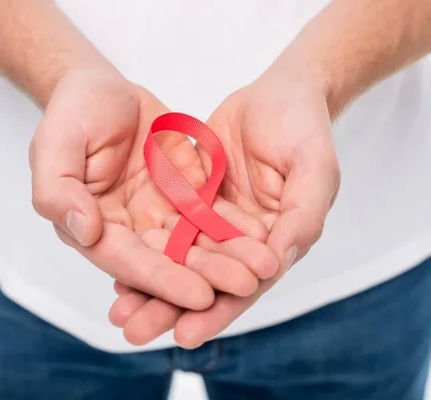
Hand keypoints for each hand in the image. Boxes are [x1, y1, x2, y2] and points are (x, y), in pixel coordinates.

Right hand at [29, 70, 278, 311]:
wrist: (101, 87)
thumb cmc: (71, 112)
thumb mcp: (54, 144)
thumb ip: (58, 190)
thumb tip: (84, 231)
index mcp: (93, 226)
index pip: (128, 261)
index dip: (162, 280)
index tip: (199, 296)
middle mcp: (128, 228)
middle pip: (168, 259)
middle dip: (206, 275)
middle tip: (245, 286)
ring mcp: (157, 212)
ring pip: (194, 241)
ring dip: (227, 256)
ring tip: (263, 266)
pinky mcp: (182, 192)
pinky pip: (209, 211)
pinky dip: (233, 224)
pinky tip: (261, 233)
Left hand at [110, 67, 340, 347]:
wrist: (279, 92)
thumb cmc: (304, 129)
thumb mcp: (313, 170)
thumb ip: (301, 217)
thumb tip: (275, 266)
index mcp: (276, 244)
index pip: (245, 286)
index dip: (217, 311)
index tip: (185, 335)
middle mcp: (243, 241)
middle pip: (205, 281)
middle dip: (170, 308)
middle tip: (134, 333)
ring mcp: (216, 220)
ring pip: (180, 260)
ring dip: (151, 286)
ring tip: (118, 311)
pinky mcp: (194, 198)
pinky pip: (167, 226)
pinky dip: (146, 247)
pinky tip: (116, 263)